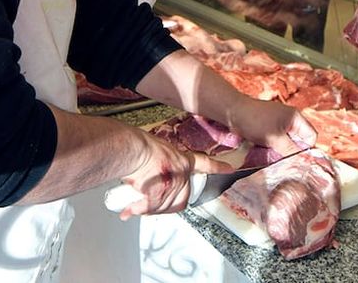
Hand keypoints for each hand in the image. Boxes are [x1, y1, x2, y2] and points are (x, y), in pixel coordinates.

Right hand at [118, 130, 232, 219]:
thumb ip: (164, 163)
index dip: (218, 168)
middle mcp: (180, 174)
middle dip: (169, 203)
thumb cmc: (141, 147)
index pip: (205, 164)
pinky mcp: (158, 197)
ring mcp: (171, 187)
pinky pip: (148, 209)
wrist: (133, 151)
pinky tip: (128, 210)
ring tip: (136, 201)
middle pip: (182, 198)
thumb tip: (152, 173)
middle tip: (155, 199)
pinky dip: (136, 210)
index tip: (229, 169)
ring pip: (164, 207)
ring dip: (149, 207)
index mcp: (182, 160)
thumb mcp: (160, 150)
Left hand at [229, 97, 317, 155]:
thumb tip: (304, 161)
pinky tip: (266, 152)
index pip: (311, 136)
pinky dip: (274, 147)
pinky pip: (277, 140)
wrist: (232, 112)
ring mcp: (279, 122)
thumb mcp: (275, 138)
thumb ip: (291, 150)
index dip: (307, 149)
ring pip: (287, 142)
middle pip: (300, 140)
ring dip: (282, 150)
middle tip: (286, 161)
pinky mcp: (269, 126)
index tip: (298, 160)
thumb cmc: (255, 122)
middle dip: (293, 151)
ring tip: (274, 157)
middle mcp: (290, 119)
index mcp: (296, 117)